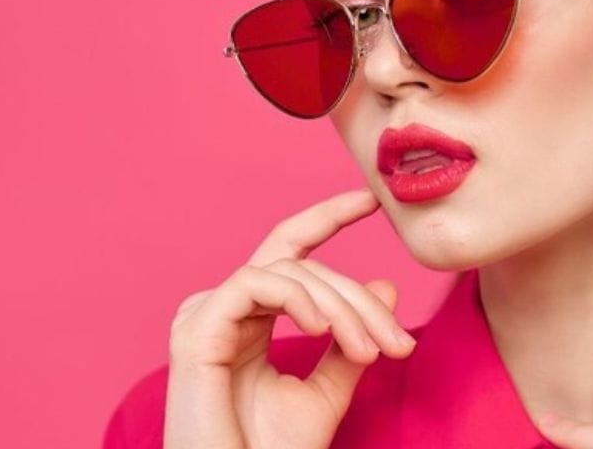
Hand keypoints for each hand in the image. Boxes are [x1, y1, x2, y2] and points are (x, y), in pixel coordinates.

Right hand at [162, 188, 417, 448]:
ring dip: (340, 307)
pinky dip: (298, 299)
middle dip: (357, 298)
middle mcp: (222, 309)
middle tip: (397, 344)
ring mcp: (204, 315)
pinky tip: (324, 329)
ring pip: (287, 271)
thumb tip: (386, 286)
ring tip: (369, 351)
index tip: (370, 200)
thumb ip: (350, 342)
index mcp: (247, 319)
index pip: (289, 251)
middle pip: (301, 265)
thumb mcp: (327, 393)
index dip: (327, 217)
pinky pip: (255, 283)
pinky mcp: (195, 328)